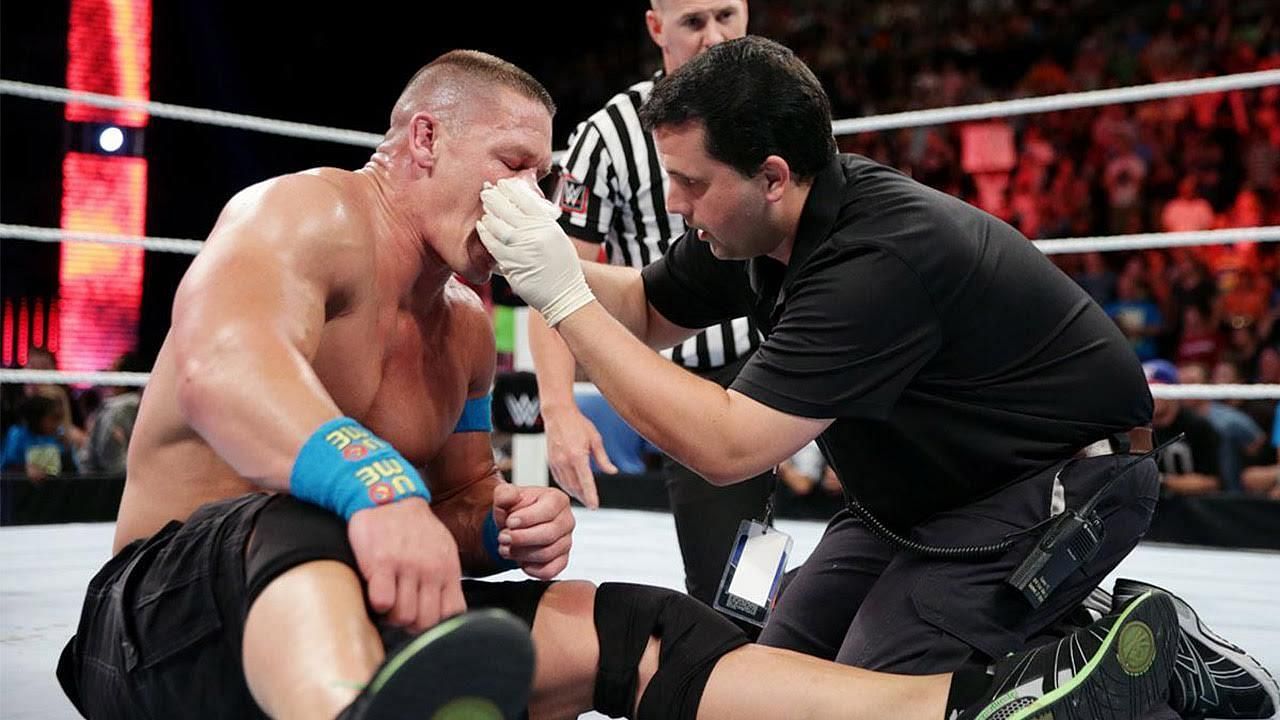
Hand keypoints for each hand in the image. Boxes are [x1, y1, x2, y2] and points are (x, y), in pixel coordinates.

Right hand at [348, 497, 466, 632]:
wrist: (389, 497)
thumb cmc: (415, 529)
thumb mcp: (442, 551)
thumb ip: (445, 580)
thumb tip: (444, 613)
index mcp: (448, 569)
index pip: (451, 614)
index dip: (435, 624)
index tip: (422, 616)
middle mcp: (430, 569)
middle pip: (425, 622)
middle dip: (411, 623)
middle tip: (400, 609)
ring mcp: (407, 566)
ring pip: (403, 616)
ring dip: (391, 615)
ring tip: (388, 598)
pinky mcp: (381, 562)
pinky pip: (382, 602)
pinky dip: (377, 604)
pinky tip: (376, 590)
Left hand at [477, 178, 594, 325]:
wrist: (566, 293)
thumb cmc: (561, 265)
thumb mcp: (556, 237)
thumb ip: (539, 223)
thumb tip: (517, 208)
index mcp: (548, 225)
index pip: (526, 200)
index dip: (511, 190)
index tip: (502, 184)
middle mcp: (536, 235)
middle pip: (509, 211)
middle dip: (494, 199)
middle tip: (485, 192)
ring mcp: (524, 250)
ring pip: (499, 229)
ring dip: (489, 218)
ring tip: (484, 213)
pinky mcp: (514, 265)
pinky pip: (495, 248)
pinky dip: (487, 237)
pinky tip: (483, 230)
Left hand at [492, 483, 574, 578]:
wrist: (516, 526)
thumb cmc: (515, 509)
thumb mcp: (506, 496)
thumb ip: (505, 494)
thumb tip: (508, 496)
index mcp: (557, 500)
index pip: (548, 510)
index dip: (527, 519)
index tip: (509, 522)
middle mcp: (567, 521)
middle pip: (549, 534)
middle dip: (521, 538)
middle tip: (503, 537)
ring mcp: (566, 542)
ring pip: (547, 554)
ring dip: (521, 554)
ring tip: (506, 548)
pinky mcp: (562, 560)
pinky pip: (549, 571)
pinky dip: (531, 569)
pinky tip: (520, 561)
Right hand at [543, 405, 615, 508]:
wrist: (558, 414)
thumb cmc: (578, 423)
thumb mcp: (595, 439)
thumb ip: (603, 459)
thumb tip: (612, 472)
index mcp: (578, 455)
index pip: (586, 482)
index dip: (591, 496)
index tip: (595, 506)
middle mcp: (565, 461)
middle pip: (575, 487)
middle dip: (584, 498)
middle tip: (591, 504)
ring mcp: (556, 462)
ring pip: (566, 485)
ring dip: (575, 494)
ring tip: (583, 499)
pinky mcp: (550, 461)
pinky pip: (558, 479)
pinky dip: (566, 486)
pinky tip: (572, 489)